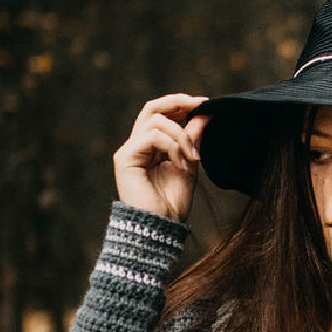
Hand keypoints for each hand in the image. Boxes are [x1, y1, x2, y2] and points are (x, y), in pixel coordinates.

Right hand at [113, 93, 209, 222]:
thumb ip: (193, 140)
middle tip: (201, 105)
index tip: (205, 104)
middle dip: (178, 103)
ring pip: (156, 120)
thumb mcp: (189, 165)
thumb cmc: (172, 205)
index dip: (181, 105)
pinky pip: (152, 137)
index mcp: (150, 148)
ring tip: (193, 157)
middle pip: (152, 108)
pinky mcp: (125, 158)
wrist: (161, 229)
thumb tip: (205, 114)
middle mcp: (137, 145)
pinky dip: (172, 147)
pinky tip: (181, 164)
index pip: (161, 114)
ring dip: (181, 135)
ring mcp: (129, 151)